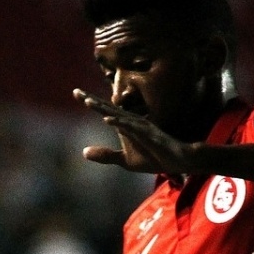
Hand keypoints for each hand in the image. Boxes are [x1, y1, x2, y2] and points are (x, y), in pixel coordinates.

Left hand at [74, 90, 197, 177]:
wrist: (177, 162)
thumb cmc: (154, 158)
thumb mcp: (125, 160)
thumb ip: (105, 155)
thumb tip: (83, 152)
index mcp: (125, 126)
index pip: (105, 111)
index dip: (92, 102)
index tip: (76, 92)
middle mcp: (132, 122)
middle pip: (109, 109)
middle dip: (93, 100)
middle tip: (75, 91)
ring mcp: (141, 127)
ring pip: (119, 115)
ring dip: (104, 109)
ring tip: (88, 102)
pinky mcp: (149, 135)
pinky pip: (133, 128)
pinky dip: (120, 123)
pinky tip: (108, 120)